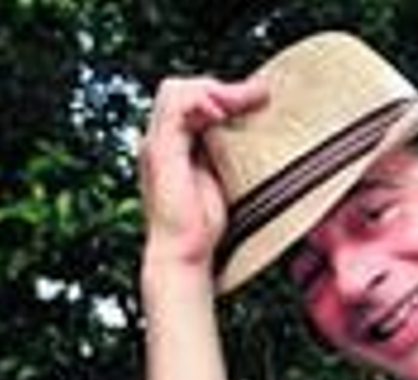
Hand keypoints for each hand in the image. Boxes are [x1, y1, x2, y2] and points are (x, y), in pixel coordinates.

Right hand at [137, 74, 268, 269]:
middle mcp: (161, 140)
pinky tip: (223, 114)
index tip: (260, 99)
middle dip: (222, 87)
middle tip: (260, 96)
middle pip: (182, 88)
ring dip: (214, 90)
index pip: (192, 98)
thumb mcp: (225, 177)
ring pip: (175, 90)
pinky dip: (200, 101)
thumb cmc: (205, 225)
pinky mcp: (160, 151)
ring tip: (246, 101)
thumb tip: (257, 128)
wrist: (186, 254)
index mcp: (174, 144)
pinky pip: (174, 106)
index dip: (224, 93)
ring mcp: (157, 144)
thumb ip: (230, 151)